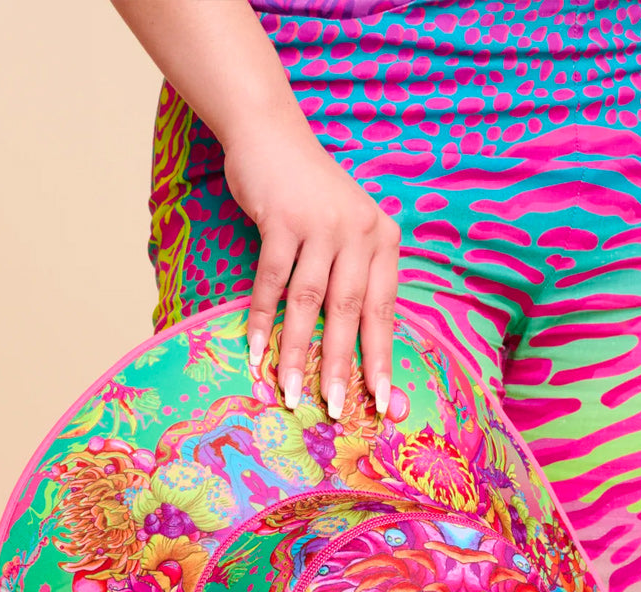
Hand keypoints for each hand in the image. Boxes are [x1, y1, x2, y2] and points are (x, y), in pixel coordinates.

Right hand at [223, 121, 401, 417]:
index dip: (380, 359)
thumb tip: (350, 349)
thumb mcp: (346, 231)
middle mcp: (359, 230)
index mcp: (383, 240)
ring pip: (310, 301)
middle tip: (333, 409)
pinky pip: (272, 280)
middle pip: (350, 312)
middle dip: (340, 366)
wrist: (272, 134)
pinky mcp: (282, 218)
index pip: (383, 311)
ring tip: (291, 392)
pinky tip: (257, 350)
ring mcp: (321, 223)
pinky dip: (263, 318)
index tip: (379, 402)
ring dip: (298, 352)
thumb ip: (354, 278)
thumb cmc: (310, 195)